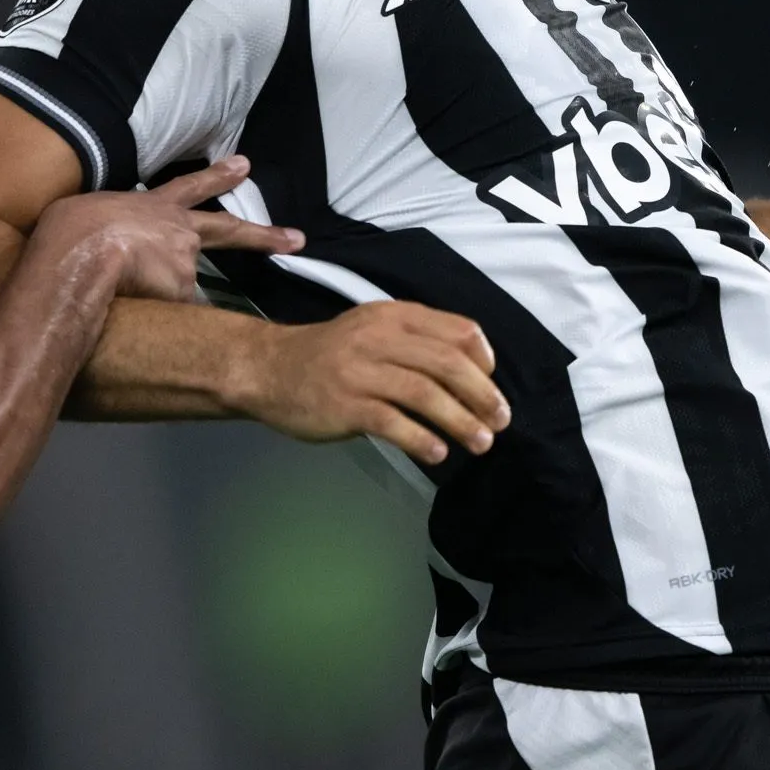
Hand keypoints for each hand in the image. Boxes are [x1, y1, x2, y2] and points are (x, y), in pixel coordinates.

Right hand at [35, 156, 302, 302]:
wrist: (85, 252)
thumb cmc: (73, 227)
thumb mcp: (86, 214)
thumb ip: (105, 225)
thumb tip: (105, 244)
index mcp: (154, 206)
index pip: (191, 186)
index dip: (218, 176)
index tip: (245, 166)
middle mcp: (179, 231)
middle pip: (229, 231)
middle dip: (265, 236)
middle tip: (297, 239)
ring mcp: (186, 263)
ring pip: (181, 289)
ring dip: (161, 295)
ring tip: (129, 296)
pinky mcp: (183, 294)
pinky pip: (172, 317)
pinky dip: (154, 321)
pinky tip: (128, 318)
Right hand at [233, 301, 510, 465]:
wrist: (268, 369)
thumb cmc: (330, 356)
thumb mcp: (373, 330)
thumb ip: (415, 343)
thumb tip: (471, 374)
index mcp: (394, 315)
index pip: (457, 330)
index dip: (483, 359)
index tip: (491, 383)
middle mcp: (379, 338)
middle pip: (447, 363)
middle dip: (481, 394)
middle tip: (501, 422)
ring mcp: (361, 371)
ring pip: (425, 393)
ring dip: (460, 421)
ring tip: (481, 443)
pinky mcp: (345, 404)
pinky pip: (393, 422)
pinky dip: (422, 439)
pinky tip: (438, 453)